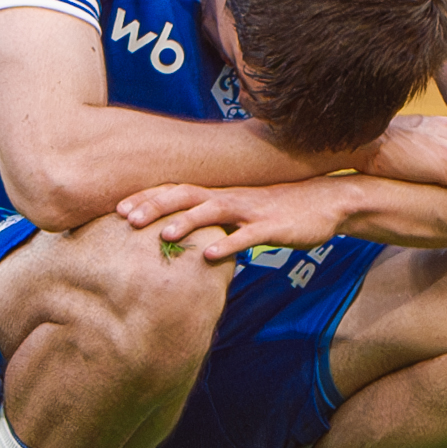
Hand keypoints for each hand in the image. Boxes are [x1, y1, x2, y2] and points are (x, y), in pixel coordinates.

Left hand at [117, 177, 350, 262]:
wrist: (328, 201)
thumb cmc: (282, 210)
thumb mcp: (243, 213)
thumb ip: (216, 221)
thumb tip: (189, 235)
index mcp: (221, 194)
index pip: (177, 191)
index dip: (148, 198)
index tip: (118, 209)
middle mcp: (231, 197)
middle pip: (186, 196)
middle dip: (155, 206)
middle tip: (125, 219)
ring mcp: (251, 210)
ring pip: (213, 212)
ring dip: (187, 223)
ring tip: (163, 237)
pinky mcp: (272, 226)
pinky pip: (248, 236)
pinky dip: (229, 244)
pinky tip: (210, 256)